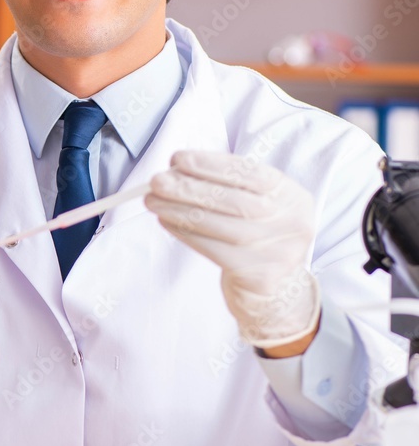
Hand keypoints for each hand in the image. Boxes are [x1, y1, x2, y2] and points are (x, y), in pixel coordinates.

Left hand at [145, 151, 320, 349]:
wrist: (278, 287)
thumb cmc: (258, 234)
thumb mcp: (260, 204)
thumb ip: (228, 185)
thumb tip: (177, 170)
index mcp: (292, 196)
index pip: (250, 173)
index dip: (211, 164)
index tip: (178, 159)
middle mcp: (291, 222)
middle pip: (232, 199)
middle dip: (189, 188)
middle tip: (157, 181)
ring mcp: (277, 251)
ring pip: (217, 224)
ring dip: (178, 210)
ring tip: (153, 201)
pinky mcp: (258, 275)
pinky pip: (211, 248)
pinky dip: (184, 232)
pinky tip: (166, 221)